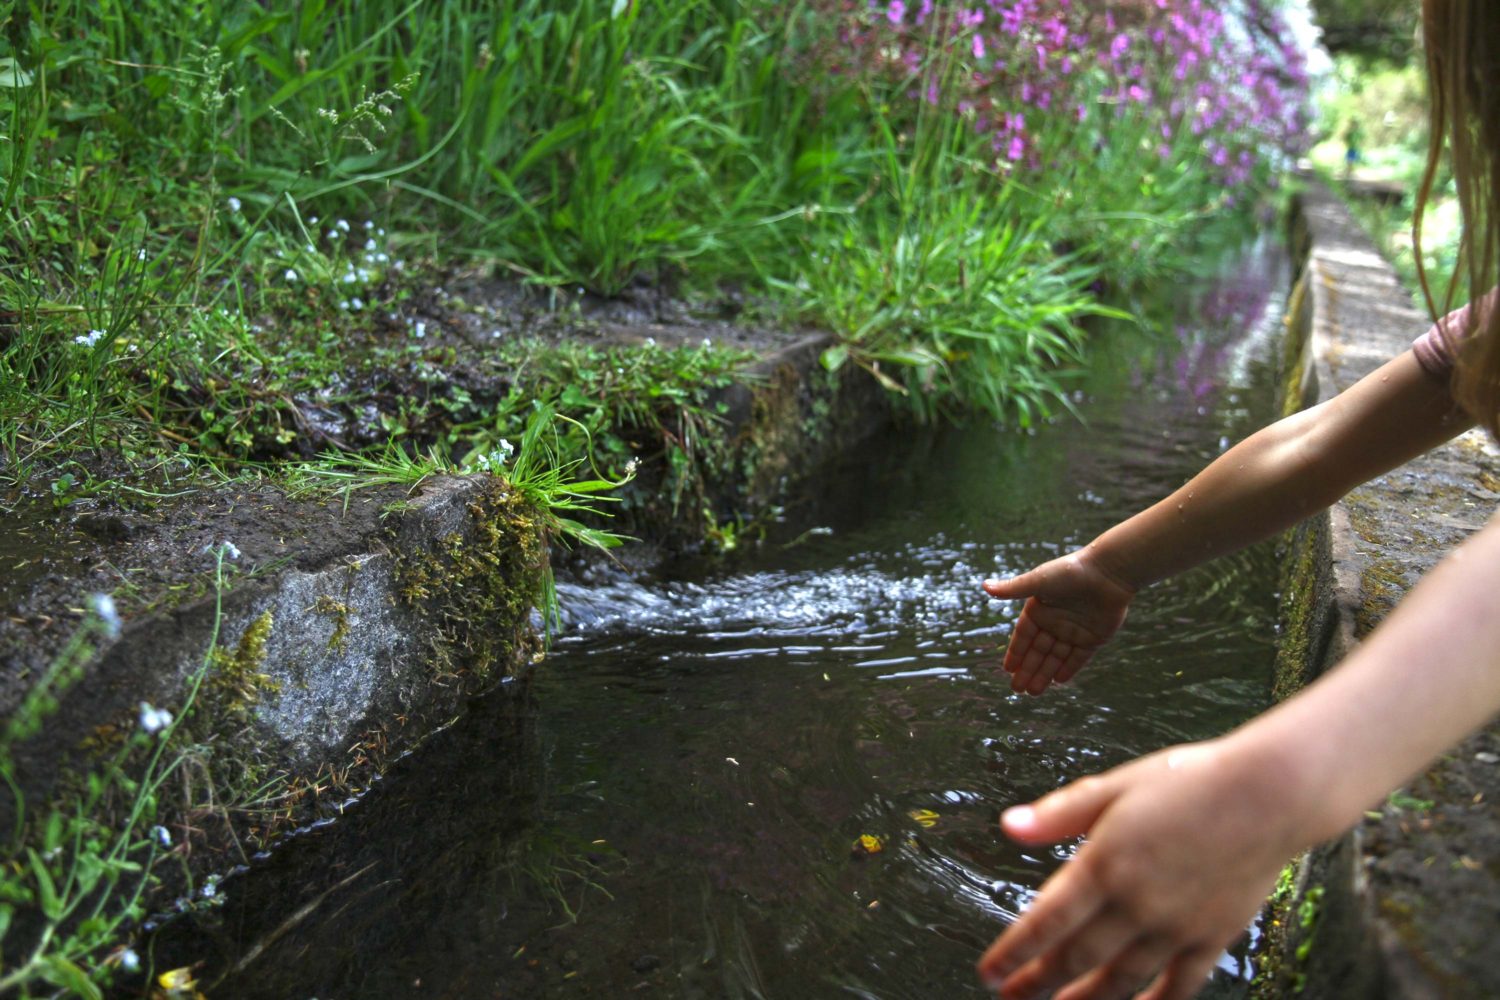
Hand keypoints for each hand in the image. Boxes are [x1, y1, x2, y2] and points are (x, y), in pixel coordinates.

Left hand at [976, 740, 1307, 999]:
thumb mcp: (1116, 786)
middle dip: (1038, 983)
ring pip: (1121, 979)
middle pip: (1077, 957)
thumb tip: (1009, 826)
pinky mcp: (1212, 936)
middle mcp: (1136, 903)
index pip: (1047, 921)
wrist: (1268, 794)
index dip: (1014, 952)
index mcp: (1105, 864)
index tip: (990, 972)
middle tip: (1010, 998)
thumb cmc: (1189, 780)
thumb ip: (1060, 813)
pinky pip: (1179, 984)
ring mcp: (1175, 926)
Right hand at [983, 549, 1134, 693]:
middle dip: (1028, 670)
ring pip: (1056, 658)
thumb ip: (1013, 589)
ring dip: (1045, 674)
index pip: (1024, 636)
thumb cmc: (1070, 572)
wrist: (1108, 572)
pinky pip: (1078, 657)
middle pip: (1038, 651)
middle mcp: (1055, 621)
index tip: (1007, 669)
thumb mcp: (1038, 581)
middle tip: (1017, 690)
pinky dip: (1069, 669)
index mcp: (1039, 609)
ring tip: (1033, 693)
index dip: (1016, 653)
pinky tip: (1058, 682)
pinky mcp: (1094, 637)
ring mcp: (1074, 630)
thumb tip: (984, 586)